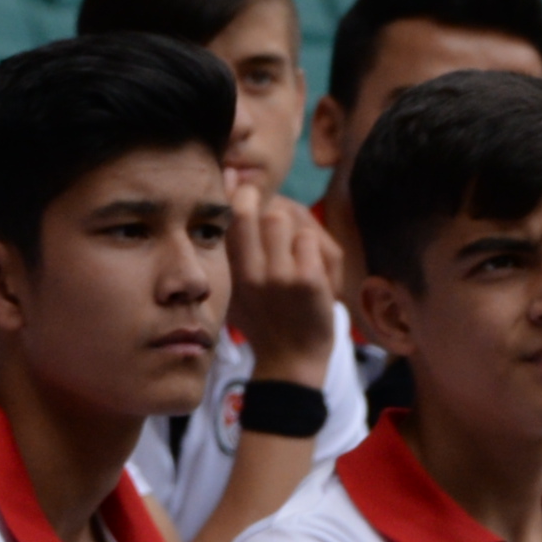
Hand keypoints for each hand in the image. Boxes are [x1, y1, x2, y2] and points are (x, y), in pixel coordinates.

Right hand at [229, 190, 343, 383]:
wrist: (291, 362)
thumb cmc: (265, 321)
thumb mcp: (235, 289)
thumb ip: (233, 245)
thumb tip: (234, 185)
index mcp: (229, 272)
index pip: (226, 216)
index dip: (235, 191)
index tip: (238, 180)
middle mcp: (248, 272)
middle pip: (255, 208)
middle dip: (266, 202)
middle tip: (274, 213)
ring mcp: (278, 276)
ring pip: (285, 217)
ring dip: (295, 227)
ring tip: (298, 254)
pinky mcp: (308, 281)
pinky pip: (310, 238)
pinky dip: (316, 249)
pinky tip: (314, 273)